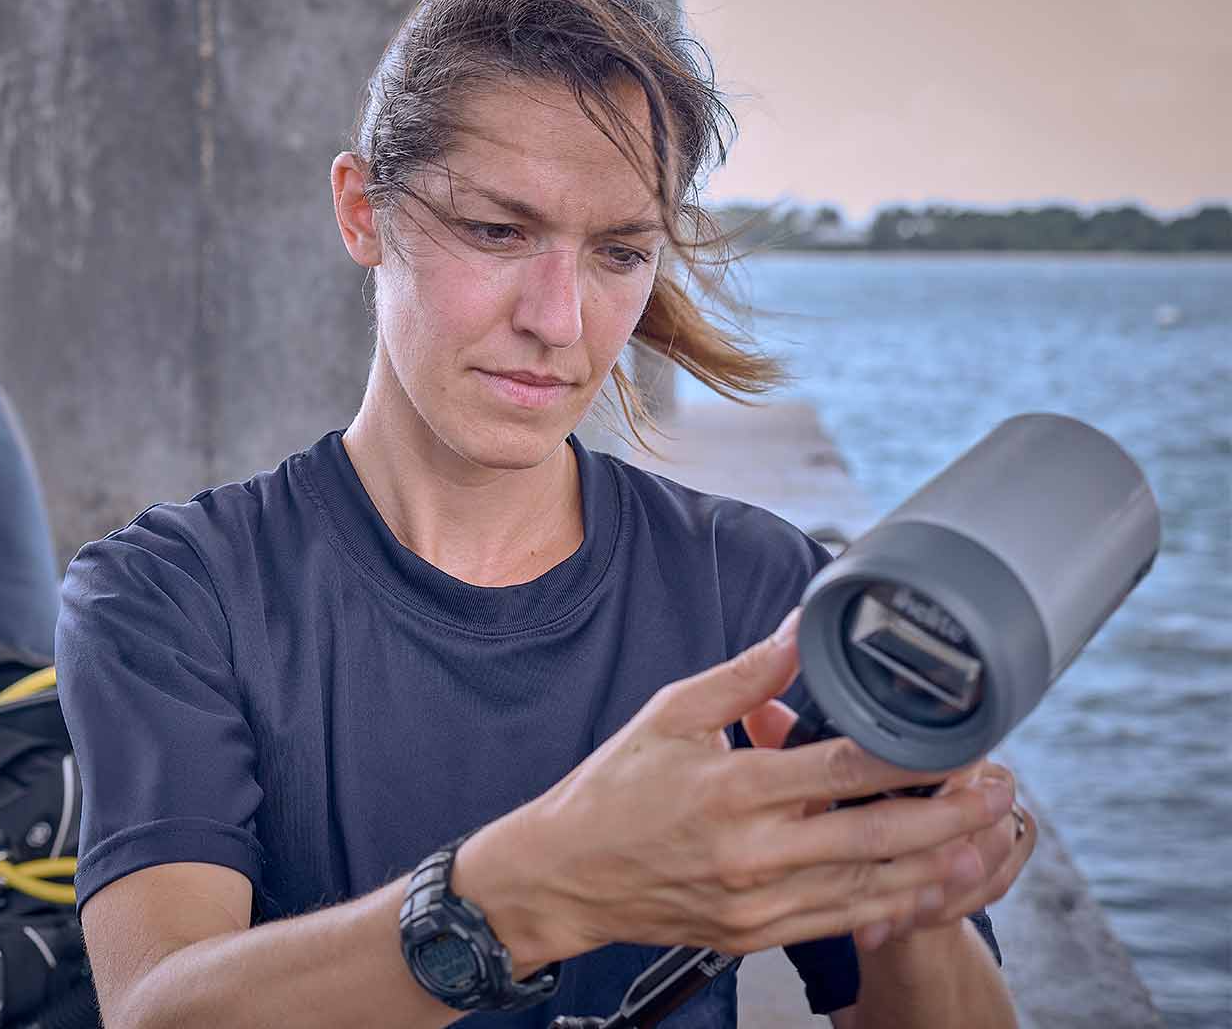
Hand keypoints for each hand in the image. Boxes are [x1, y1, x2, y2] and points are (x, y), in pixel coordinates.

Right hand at [472, 610, 1015, 964]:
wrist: (562, 876)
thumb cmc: (610, 793)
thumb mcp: (668, 716)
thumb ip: (743, 677)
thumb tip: (800, 630)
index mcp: (731, 789)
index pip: (845, 769)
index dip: (914, 756)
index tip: (962, 738)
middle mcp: (751, 851)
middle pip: (877, 836)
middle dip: (952, 814)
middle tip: (1001, 788)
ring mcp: (757, 901)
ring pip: (872, 886)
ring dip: (940, 862)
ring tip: (988, 835)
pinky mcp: (755, 933)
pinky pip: (842, 921)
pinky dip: (895, 904)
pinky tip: (932, 883)